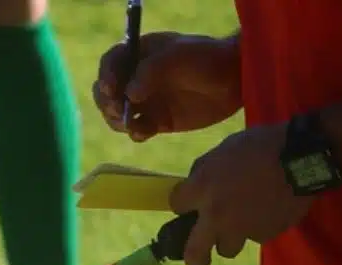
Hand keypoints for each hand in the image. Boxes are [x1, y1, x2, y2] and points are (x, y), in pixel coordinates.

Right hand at [92, 32, 241, 141]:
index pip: (111, 62)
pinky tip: (144, 132)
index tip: (111, 88)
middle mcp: (138, 78)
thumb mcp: (178, 56)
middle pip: (106, 91)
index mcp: (141, 55)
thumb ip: (150, 72)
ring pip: (116, 114)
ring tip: (130, 123)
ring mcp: (147, 101)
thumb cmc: (207, 59)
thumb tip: (129, 95)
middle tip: (119, 109)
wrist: (236, 80)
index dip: (105, 74)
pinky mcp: (157, 121)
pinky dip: (135, 133)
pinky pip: (136, 130)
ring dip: (117, 121)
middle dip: (107, 102)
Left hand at [169, 123, 312, 264]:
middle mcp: (215, 216)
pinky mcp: (266, 234)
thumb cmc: (260, 146)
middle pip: (194, 254)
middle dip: (194, 258)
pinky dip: (258, 228)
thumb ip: (204, 169)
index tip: (189, 204)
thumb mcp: (224, 149)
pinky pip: (256, 237)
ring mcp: (241, 229)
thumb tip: (195, 182)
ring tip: (241, 224)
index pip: (176, 205)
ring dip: (231, 239)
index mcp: (201, 189)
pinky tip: (267, 212)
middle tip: (199, 256)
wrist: (302, 157)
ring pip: (228, 248)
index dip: (183, 204)